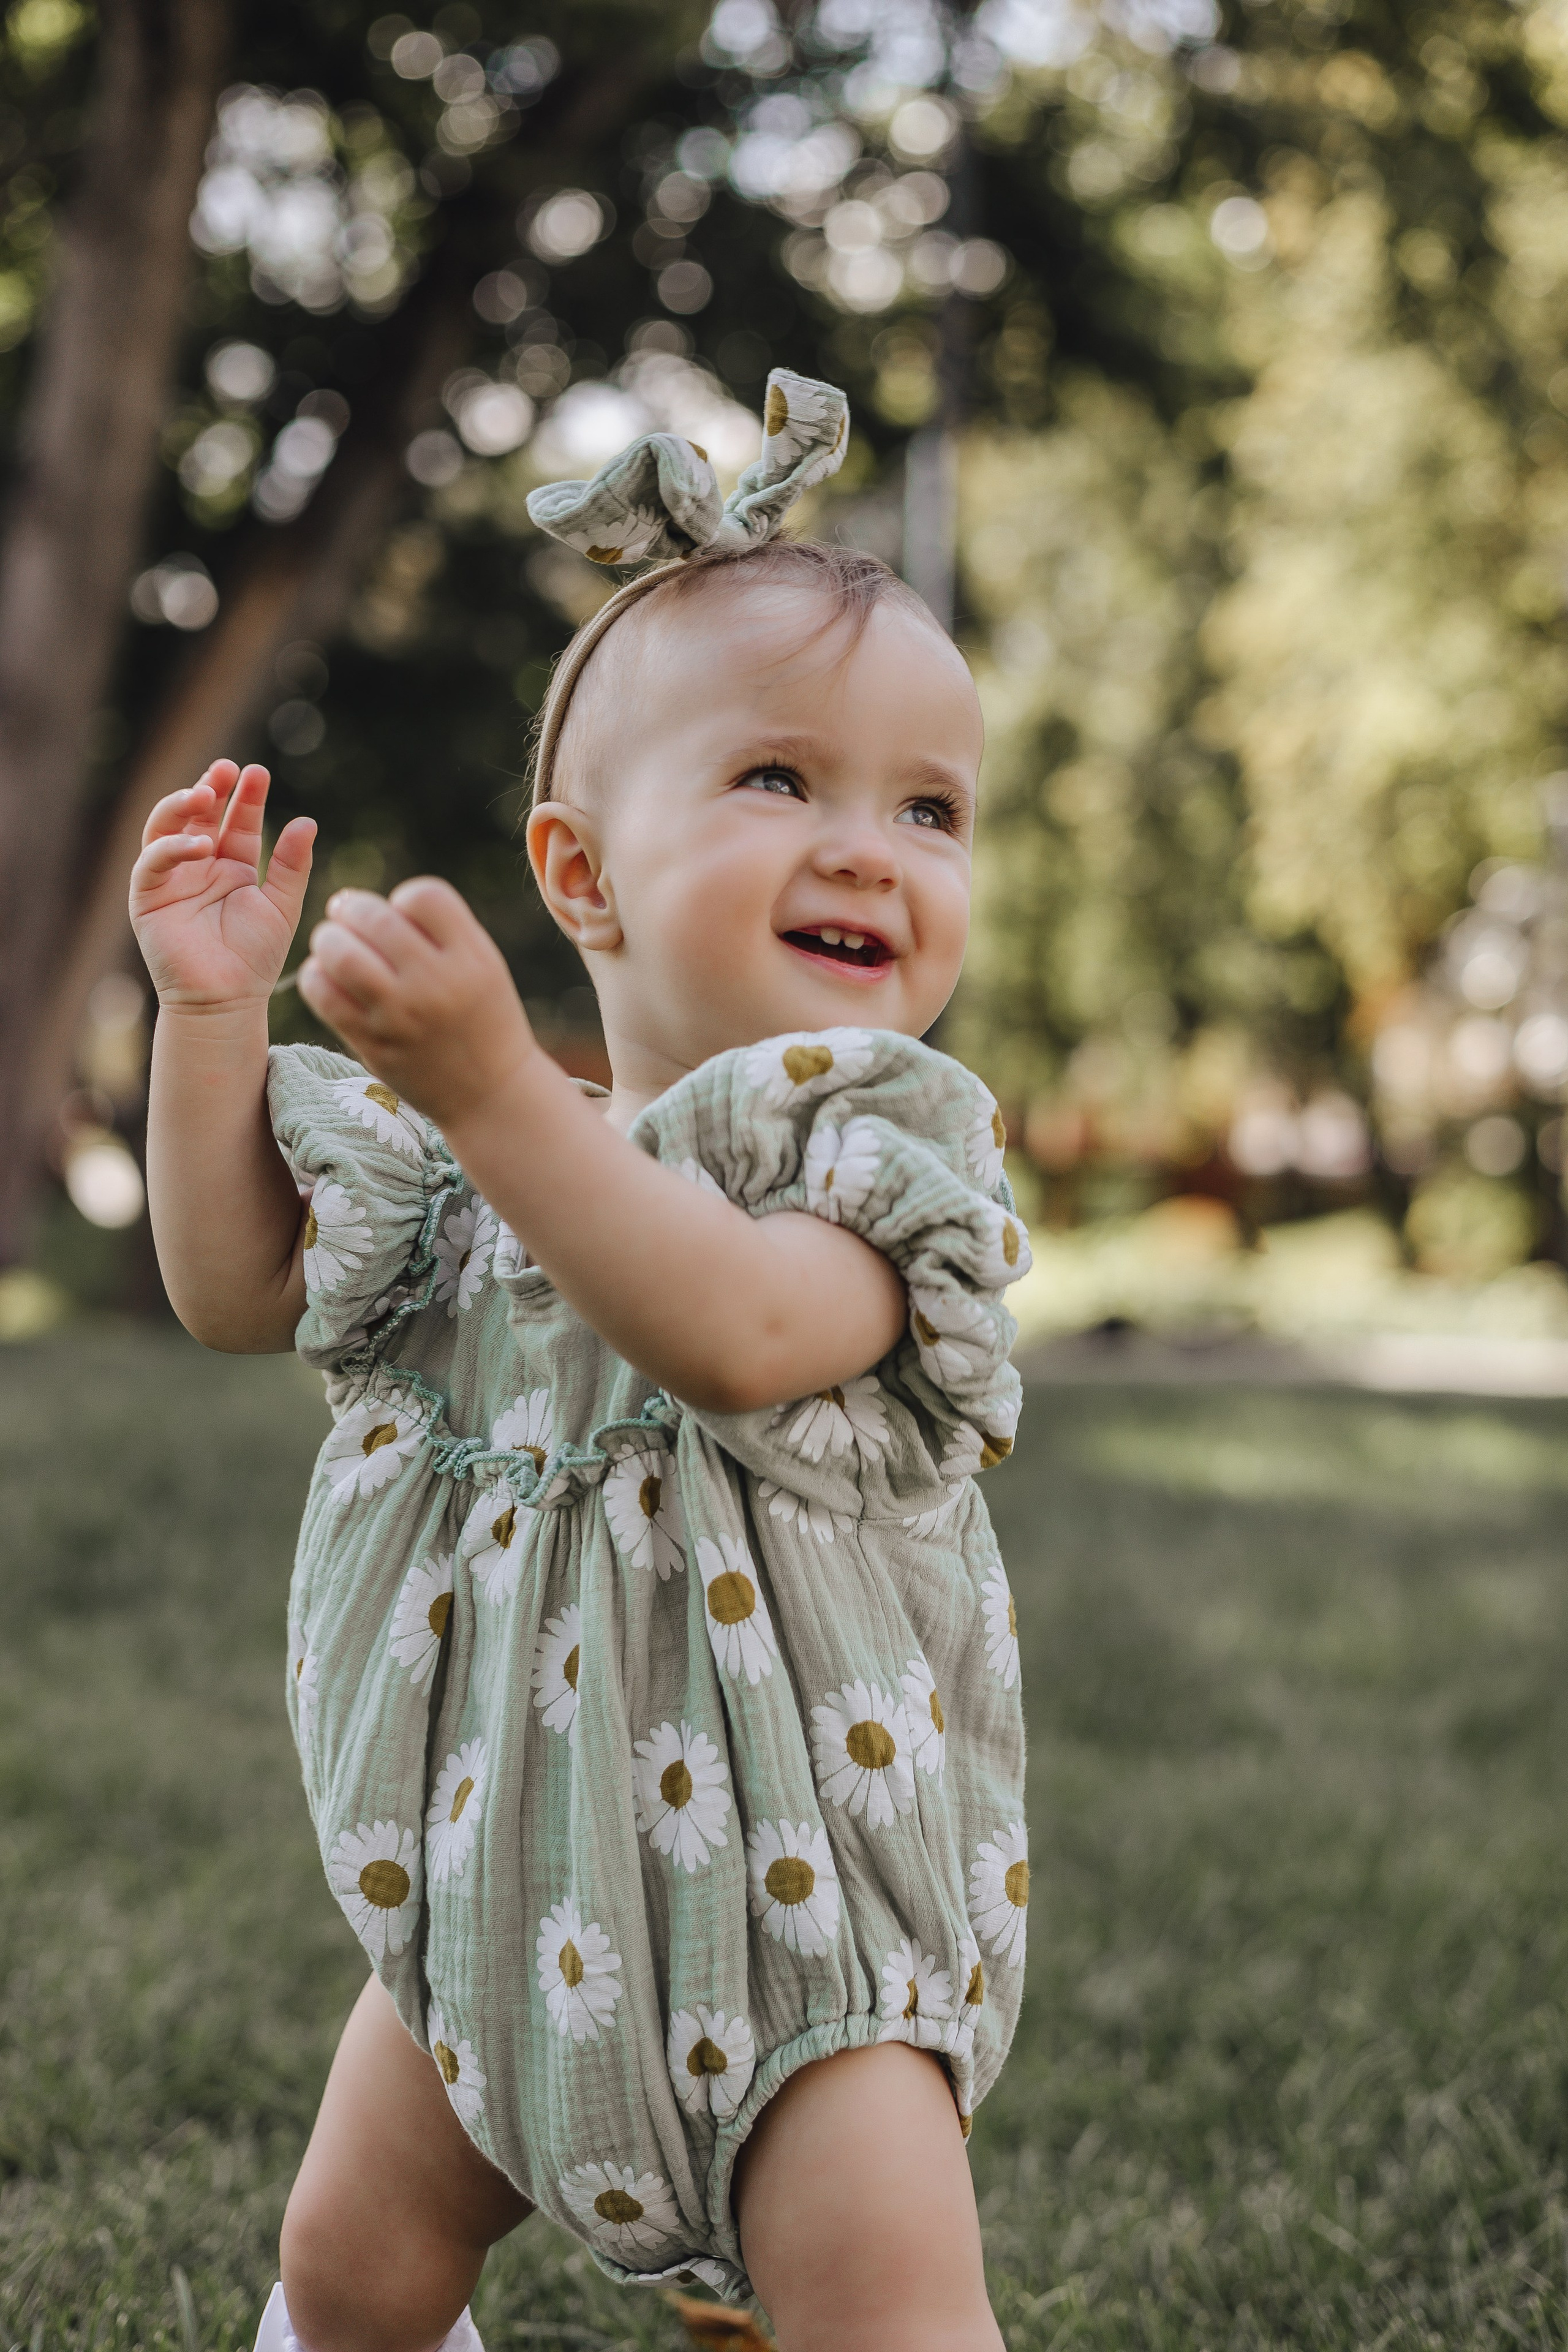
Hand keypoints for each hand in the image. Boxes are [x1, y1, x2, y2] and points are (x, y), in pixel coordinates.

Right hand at [130, 761, 315, 1012]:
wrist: (227, 1000)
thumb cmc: (254, 959)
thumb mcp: (281, 905)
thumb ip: (292, 865)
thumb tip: (307, 821)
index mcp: (231, 867)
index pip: (236, 821)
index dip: (245, 797)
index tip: (257, 773)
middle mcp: (199, 867)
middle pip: (198, 816)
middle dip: (210, 787)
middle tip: (227, 769)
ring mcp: (171, 879)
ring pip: (166, 828)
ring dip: (181, 805)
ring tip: (206, 792)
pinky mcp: (147, 897)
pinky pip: (151, 862)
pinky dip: (171, 848)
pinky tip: (198, 845)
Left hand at [297, 877, 539, 1128]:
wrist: (489, 1093)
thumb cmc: (482, 1019)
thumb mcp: (485, 966)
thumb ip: (441, 931)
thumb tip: (368, 906)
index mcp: (472, 959)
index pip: (423, 897)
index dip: (403, 899)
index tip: (402, 915)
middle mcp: (436, 984)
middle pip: (375, 918)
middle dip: (352, 908)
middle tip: (347, 914)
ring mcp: (401, 1016)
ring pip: (340, 954)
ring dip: (328, 940)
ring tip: (333, 943)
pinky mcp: (373, 1043)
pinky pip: (323, 995)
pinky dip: (316, 976)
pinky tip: (327, 977)